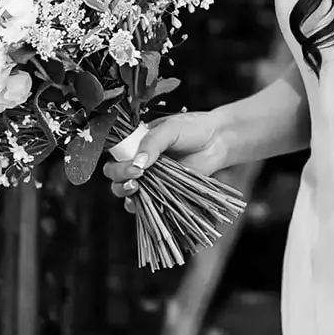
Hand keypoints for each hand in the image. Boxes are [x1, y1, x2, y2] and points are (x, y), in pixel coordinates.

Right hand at [100, 111, 229, 212]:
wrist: (218, 141)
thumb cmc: (194, 129)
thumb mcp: (171, 128)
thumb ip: (153, 143)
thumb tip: (137, 163)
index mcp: (136, 142)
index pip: (115, 154)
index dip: (117, 162)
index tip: (131, 166)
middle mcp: (139, 160)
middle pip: (116, 174)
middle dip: (119, 177)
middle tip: (136, 176)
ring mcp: (150, 177)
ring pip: (125, 189)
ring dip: (125, 192)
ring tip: (136, 188)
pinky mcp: (161, 191)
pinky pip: (144, 202)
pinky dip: (139, 205)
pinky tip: (142, 202)